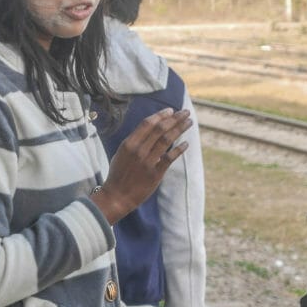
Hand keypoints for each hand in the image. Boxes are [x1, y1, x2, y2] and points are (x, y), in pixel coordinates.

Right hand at [90, 108, 192, 224]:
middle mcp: (139, 150)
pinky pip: (170, 158)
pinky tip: (186, 143)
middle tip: (186, 112)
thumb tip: (152, 129)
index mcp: (129, 143)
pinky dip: (179, 149)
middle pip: (160, 129)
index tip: (171, 110)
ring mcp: (147, 162)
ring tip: (189, 123)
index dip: (161, 115)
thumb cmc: (119, 173)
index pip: (148, 124)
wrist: (117, 196)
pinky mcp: (155, 174)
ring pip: (166, 140)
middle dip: (175, 118)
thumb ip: (135, 141)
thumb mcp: (122, 152)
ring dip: (180, 129)